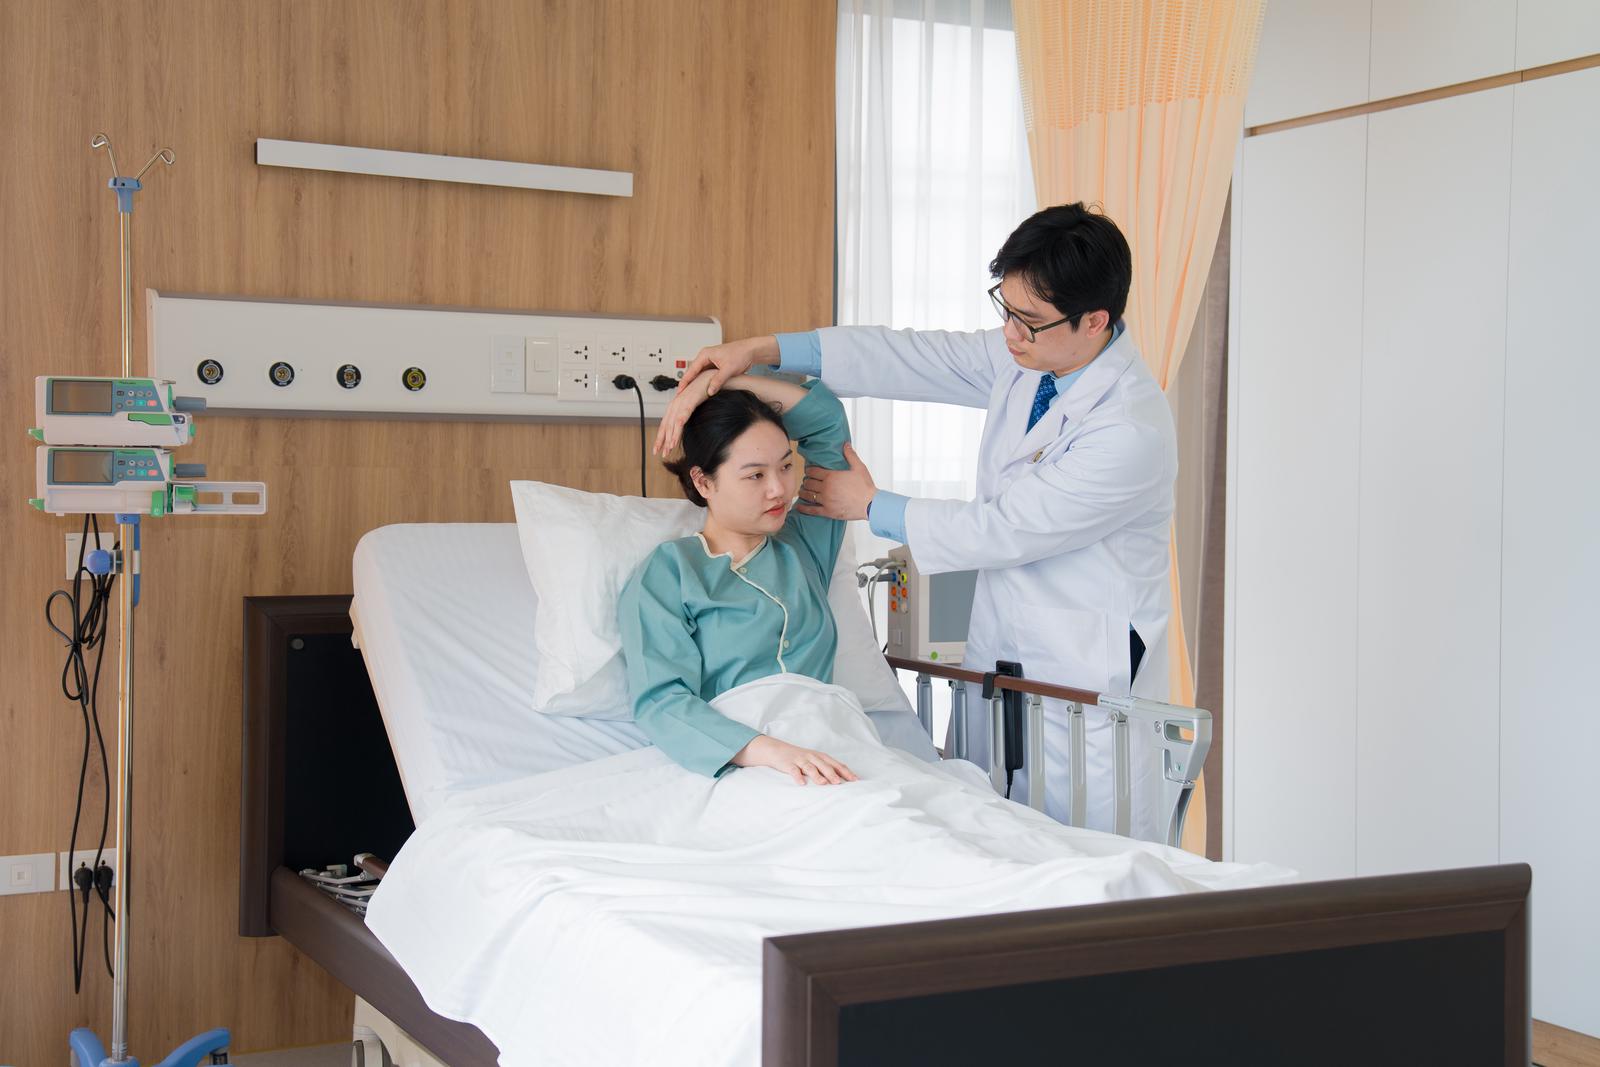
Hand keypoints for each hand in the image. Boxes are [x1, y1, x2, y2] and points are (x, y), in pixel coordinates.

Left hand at [652, 370, 713, 456]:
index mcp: (677, 403)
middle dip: (661, 440)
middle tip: (658, 452)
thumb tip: (685, 423)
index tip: (659, 447)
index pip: (666, 422)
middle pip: (665, 424)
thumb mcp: (695, 402)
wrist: (715, 376)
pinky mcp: (690, 401)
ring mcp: (682, 402)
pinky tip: (674, 440)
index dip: (661, 436)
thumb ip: (688, 412)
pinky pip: (681, 419)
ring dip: (669, 438)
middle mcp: (676, 402)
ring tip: (667, 450)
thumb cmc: (706, 388)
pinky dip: (677, 430)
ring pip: (672, 424)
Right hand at [676, 336, 779, 397]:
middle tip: (681, 397)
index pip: (690, 370)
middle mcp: (706, 357)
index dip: (684, 382)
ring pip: (699, 376)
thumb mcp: (729, 369)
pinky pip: (706, 377)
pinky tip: (702, 392)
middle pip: (692, 373)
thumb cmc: (740, 354)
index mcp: (705, 354)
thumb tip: (709, 391)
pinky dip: (703, 384)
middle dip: (687, 385)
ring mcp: (710, 362)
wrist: (751, 351)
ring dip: (695, 385)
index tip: (679, 392)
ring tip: (689, 397)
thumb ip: (718, 380)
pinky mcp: (715, 367)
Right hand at [733, 735, 857, 784]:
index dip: (845, 771)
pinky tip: (802, 783)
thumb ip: (826, 769)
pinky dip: (798, 777)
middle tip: (840, 783)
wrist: (777, 750)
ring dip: (817, 775)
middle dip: (833, 774)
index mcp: (820, 757)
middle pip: (824, 765)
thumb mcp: (814, 761)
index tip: (855, 780)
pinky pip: (794, 771)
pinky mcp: (788, 764)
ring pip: (810, 767)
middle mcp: (812, 757)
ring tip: (823, 783)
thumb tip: (842, 780)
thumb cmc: (800, 758)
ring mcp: (800, 760)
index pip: (835, 764)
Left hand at [796, 443, 875, 520]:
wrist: (870, 504)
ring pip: (808, 495)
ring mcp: (826, 500)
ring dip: (803, 492)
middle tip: (807, 481)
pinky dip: (803, 508)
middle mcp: (826, 488)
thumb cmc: (865, 487)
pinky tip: (799, 507)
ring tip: (802, 491)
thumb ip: (850, 455)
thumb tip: (845, 444)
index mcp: (831, 476)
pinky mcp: (828, 511)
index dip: (809, 470)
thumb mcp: (859, 467)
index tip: (809, 471)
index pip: (813, 471)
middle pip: (808, 483)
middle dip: (806, 481)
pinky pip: (811, 510)